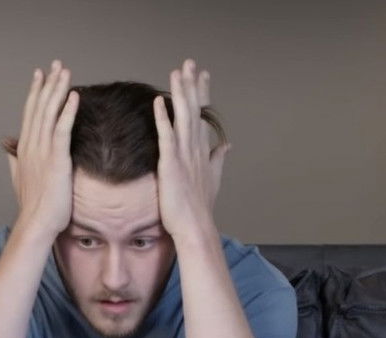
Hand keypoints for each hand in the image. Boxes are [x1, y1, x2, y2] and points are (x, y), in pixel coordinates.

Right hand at [8, 60, 78, 237]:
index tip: (40, 75)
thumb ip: (14, 162)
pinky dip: (67, 111)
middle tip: (55, 64)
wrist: (36, 223)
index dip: (35, 93)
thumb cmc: (32, 207)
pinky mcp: (56, 160)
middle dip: (47, 84)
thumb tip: (8, 152)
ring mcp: (42, 152)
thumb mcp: (19, 180)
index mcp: (24, 149)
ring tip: (65, 72)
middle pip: (39, 107)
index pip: (30, 114)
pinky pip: (62, 129)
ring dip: (58, 90)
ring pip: (49, 113)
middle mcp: (31, 146)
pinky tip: (73, 96)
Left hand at [153, 59, 229, 243]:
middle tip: (190, 63)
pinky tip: (159, 102)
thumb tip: (226, 145)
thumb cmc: (200, 207)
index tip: (203, 75)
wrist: (196, 227)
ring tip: (177, 72)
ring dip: (180, 94)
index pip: (202, 115)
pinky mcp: (171, 164)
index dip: (203, 94)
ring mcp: (184, 155)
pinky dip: (163, 118)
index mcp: (202, 150)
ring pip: (183, 117)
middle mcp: (195, 149)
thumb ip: (218, 159)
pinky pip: (166, 136)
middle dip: (192, 85)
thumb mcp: (213, 179)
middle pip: (194, 110)